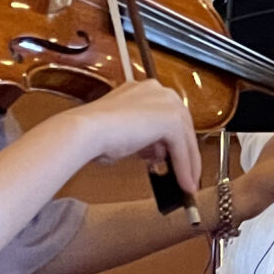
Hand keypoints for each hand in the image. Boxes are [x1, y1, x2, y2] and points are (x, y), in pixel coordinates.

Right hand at [64, 80, 200, 197]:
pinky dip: (184, 168)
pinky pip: (182, 149)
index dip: (173, 142)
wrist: (85, 131)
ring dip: (187, 164)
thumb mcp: (126, 133)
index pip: (168, 117)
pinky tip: (184, 184)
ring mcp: (166, 103)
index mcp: (145, 90)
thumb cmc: (94, 134)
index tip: (174, 160)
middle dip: (184, 153)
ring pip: (185, 139)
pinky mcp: (171, 119)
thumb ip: (144, 137)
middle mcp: (159, 91)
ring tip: (185, 183)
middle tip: (185, 174)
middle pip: (182, 126)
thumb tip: (157, 154)